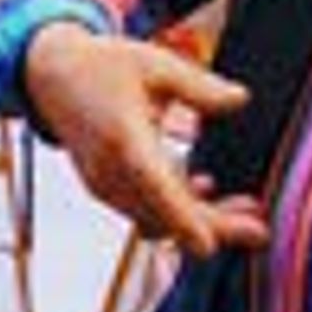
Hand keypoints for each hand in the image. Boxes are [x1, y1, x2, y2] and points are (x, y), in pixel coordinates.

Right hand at [18, 22, 268, 259]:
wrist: (52, 75)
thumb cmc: (103, 66)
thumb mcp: (157, 64)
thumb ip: (201, 87)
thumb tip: (241, 100)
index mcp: (125, 141)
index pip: (157, 191)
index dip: (184, 222)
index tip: (210, 247)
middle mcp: (111, 172)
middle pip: (165, 218)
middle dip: (214, 228)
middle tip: (259, 229)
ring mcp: (105, 185)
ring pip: (157, 219)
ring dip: (200, 219)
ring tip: (247, 209)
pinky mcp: (105, 187)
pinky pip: (144, 209)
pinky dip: (176, 209)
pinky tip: (205, 187)